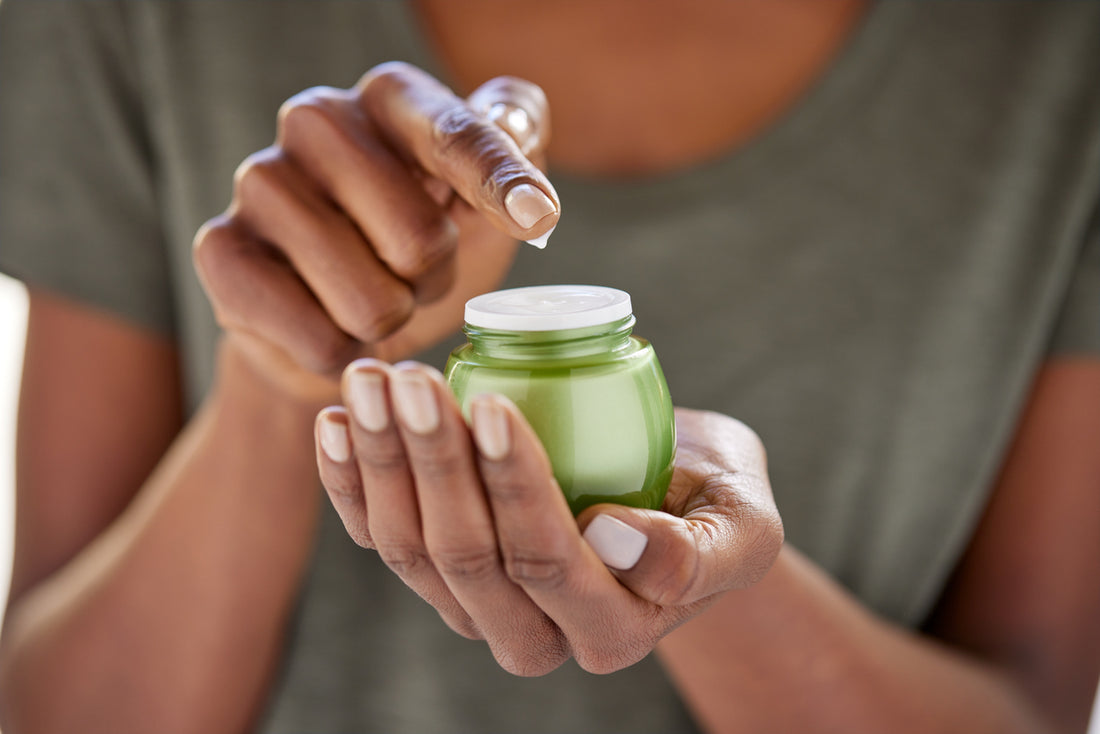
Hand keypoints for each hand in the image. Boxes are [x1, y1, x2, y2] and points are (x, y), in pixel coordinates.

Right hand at [192, 62, 558, 400]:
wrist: (328, 311)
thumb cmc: (413, 245)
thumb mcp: (477, 199)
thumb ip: (511, 147)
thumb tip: (518, 125)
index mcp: (389, 98)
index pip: (456, 136)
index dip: (500, 182)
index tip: (537, 218)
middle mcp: (315, 119)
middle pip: (419, 241)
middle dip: (433, 279)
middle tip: (413, 272)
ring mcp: (259, 181)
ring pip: (369, 301)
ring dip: (387, 320)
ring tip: (370, 295)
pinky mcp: (219, 251)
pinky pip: (319, 339)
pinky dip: (341, 353)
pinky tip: (326, 324)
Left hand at [313, 359, 783, 675]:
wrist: (673, 500)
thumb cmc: (714, 502)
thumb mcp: (742, 526)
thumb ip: (704, 553)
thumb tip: (621, 542)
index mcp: (609, 629)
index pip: (544, 561)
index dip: (511, 486)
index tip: (490, 404)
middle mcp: (533, 636)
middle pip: (463, 557)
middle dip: (428, 463)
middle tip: (409, 378)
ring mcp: (476, 609)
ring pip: (410, 549)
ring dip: (380, 461)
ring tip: (369, 379)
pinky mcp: (440, 574)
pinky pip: (380, 537)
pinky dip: (350, 481)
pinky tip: (334, 421)